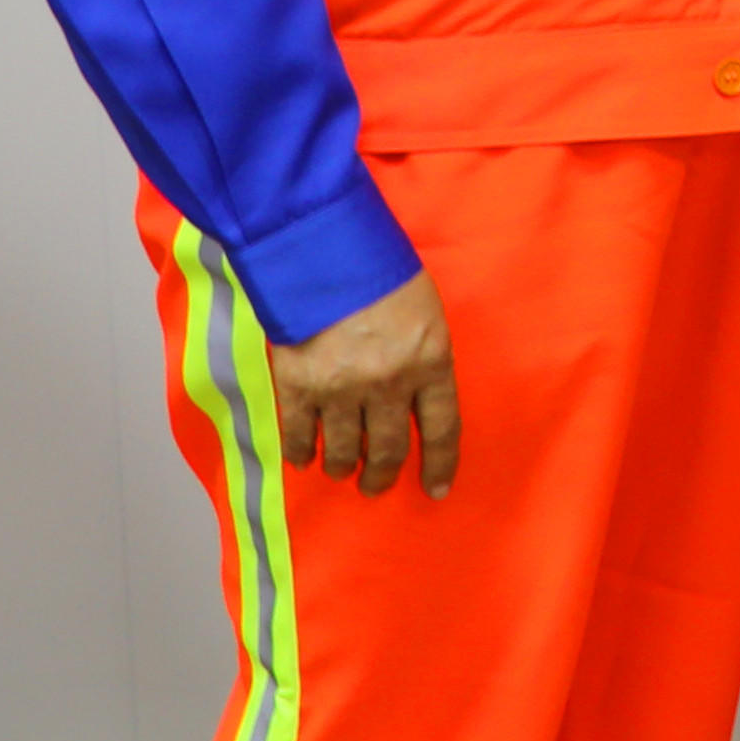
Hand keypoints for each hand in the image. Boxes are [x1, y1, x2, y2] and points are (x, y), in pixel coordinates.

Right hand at [267, 274, 461, 497]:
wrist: (322, 250)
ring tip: (341, 471)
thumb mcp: (425, 312)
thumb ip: (424, 357)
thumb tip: (417, 398)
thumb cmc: (381, 272)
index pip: (441, 430)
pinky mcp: (298, 387)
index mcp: (430, 363)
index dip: (439, 465)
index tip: (436, 490)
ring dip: (342, 467)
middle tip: (375, 485)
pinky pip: (300, 436)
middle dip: (382, 475)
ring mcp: (341, 390)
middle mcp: (388, 385)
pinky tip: (304, 460)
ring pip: (343, 451)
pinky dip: (302, 453)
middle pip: (389, 450)